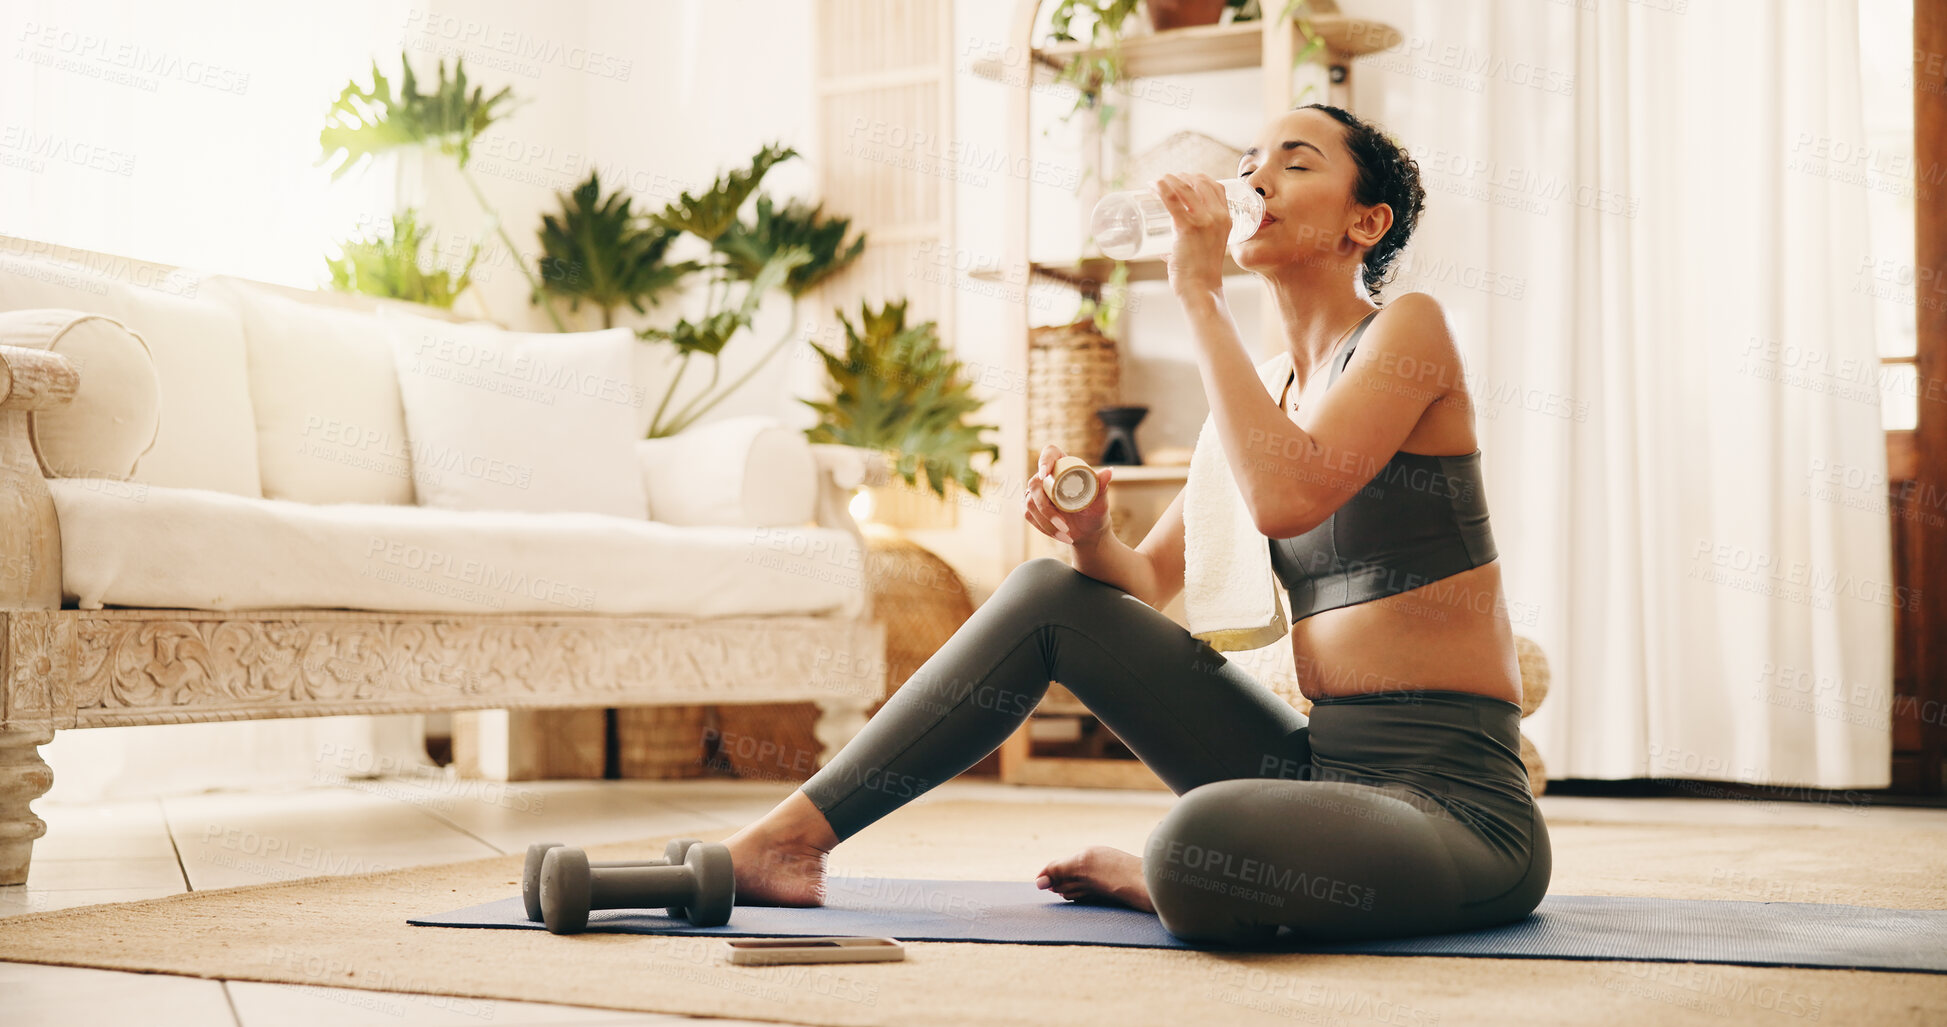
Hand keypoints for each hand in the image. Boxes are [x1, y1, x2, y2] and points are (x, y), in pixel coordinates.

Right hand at [1023, 444, 1113, 545]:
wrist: (1088, 531)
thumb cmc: (1095, 511)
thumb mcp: (1100, 500)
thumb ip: (1101, 485)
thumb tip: (1109, 471)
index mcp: (1064, 466)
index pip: (1050, 453)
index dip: (1044, 460)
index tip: (1045, 475)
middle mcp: (1047, 476)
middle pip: (1035, 483)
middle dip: (1047, 509)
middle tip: (1065, 525)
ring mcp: (1036, 492)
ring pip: (1030, 502)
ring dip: (1047, 522)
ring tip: (1067, 534)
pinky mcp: (1031, 507)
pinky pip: (1029, 515)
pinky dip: (1044, 527)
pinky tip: (1059, 535)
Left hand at [1154, 172, 1231, 295]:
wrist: (1202, 290)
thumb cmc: (1201, 274)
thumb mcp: (1209, 248)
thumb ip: (1193, 242)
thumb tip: (1167, 247)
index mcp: (1226, 219)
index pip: (1216, 186)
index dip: (1198, 178)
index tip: (1183, 180)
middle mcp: (1218, 216)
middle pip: (1199, 182)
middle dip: (1180, 177)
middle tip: (1165, 181)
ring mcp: (1204, 221)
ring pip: (1184, 188)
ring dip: (1168, 180)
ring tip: (1155, 183)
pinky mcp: (1187, 228)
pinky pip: (1172, 200)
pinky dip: (1161, 188)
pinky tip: (1153, 185)